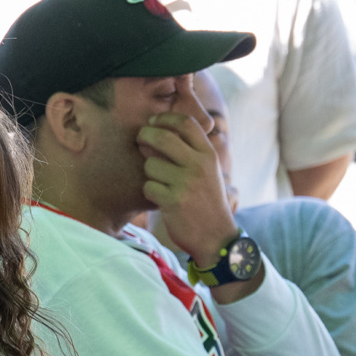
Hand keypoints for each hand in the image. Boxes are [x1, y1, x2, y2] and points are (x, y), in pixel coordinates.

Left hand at [137, 98, 237, 266]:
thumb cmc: (208, 201)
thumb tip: (159, 130)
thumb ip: (192, 151)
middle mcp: (199, 165)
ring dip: (149, 172)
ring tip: (159, 183)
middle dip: (145, 135)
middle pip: (163, 137)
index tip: (153, 122)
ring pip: (151, 164)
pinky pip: (148, 186)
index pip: (186, 123)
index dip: (165, 118)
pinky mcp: (174, 201)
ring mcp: (186, 183)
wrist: (216, 237)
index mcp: (209, 155)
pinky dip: (150, 192)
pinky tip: (160, 199)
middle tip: (140, 140)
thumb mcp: (210, 172)